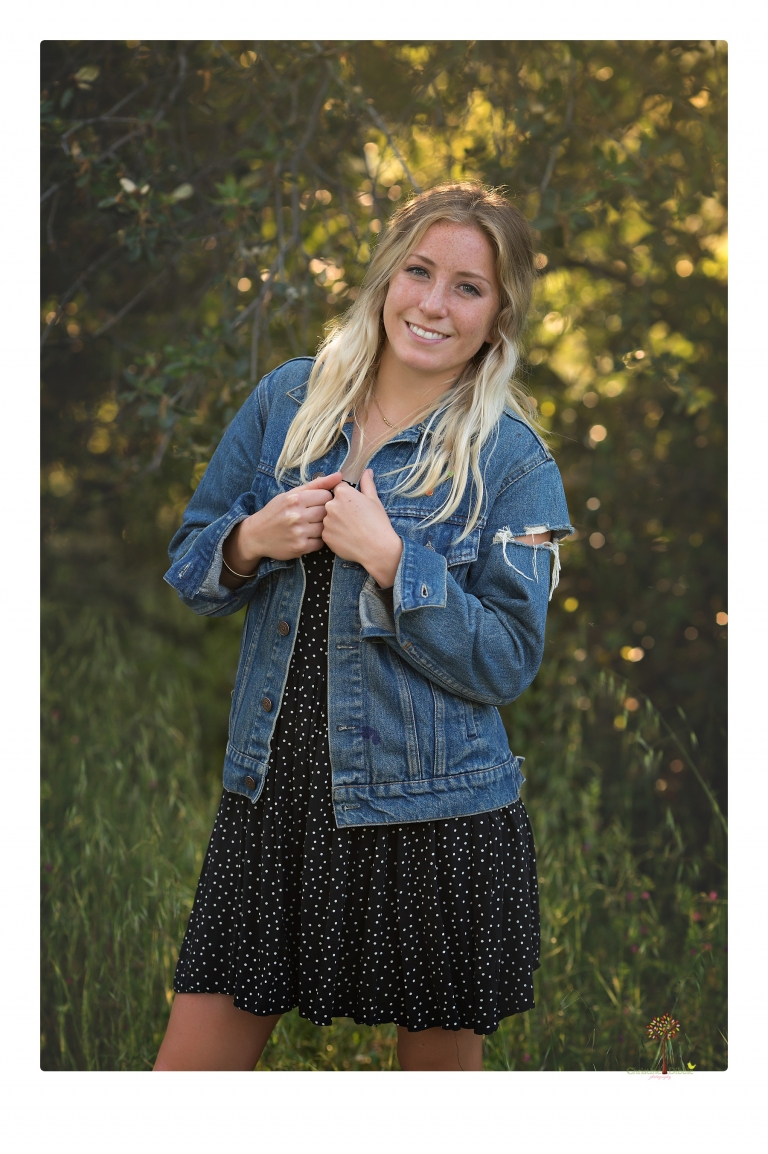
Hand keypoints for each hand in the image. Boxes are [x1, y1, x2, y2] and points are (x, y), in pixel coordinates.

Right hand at [221, 472, 342, 586]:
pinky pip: (320, 543)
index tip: (317, 503)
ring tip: (311, 525)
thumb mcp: (291, 494)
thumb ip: (316, 485)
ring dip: (321, 527)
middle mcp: (296, 515)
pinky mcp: (300, 547)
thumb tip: (339, 476)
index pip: (326, 495)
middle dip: (324, 513)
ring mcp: (298, 532)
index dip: (324, 499)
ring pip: (325, 527)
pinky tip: (308, 536)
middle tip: (315, 515)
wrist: (256, 535)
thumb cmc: (276, 512)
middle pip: (326, 512)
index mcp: (295, 499)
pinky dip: (317, 540)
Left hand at [321, 469, 402, 587]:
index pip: (339, 488)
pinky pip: (328, 532)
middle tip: (354, 519)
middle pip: (331, 503)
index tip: (355, 505)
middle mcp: (331, 505)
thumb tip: (367, 471)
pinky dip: (335, 534)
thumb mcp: (374, 500)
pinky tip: (347, 538)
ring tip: (351, 529)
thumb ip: (367, 483)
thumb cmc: (378, 522)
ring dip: (336, 521)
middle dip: (340, 509)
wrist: (377, 548)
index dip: (348, 497)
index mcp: (343, 493)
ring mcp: (327, 521)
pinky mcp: (325, 536)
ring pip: (328, 518)